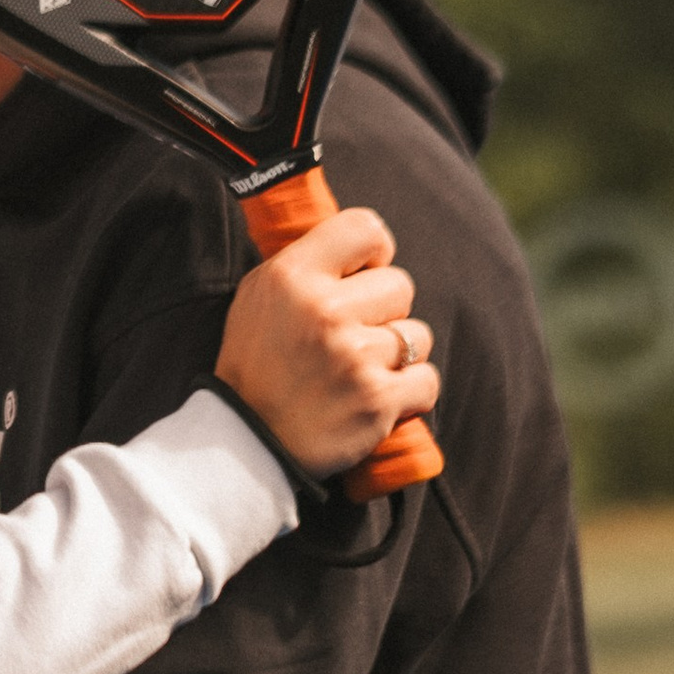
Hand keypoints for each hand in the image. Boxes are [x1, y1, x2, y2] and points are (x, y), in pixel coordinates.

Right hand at [215, 203, 440, 479]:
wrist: (247, 444)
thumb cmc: (256, 366)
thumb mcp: (258, 297)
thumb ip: (306, 263)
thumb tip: (363, 240)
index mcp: (292, 276)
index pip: (366, 228)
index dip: (374, 253)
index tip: (363, 275)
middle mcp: (325, 310)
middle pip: (401, 285)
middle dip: (384, 312)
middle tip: (351, 339)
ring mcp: (354, 356)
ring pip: (417, 335)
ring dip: (398, 355)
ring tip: (359, 373)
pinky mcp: (377, 400)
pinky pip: (427, 380)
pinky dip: (410, 394)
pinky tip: (377, 399)